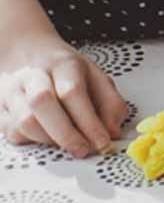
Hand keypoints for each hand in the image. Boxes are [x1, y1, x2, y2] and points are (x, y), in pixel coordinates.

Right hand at [0, 33, 126, 156]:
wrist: (28, 53)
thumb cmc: (66, 70)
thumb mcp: (96, 77)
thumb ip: (111, 103)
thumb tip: (113, 131)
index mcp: (63, 64)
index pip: (73, 92)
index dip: (89, 122)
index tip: (103, 142)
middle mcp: (34, 75)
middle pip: (42, 103)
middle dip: (66, 134)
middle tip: (83, 150)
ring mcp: (12, 90)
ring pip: (24, 121)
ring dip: (49, 140)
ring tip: (67, 143)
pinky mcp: (0, 107)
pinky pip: (11, 132)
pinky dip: (32, 141)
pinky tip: (48, 137)